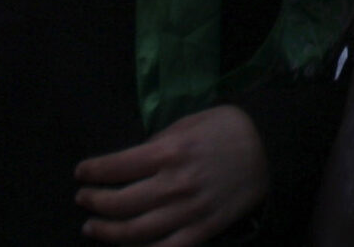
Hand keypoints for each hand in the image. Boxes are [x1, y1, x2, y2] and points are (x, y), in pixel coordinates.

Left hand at [76, 105, 268, 245]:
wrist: (271, 149)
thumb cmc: (229, 128)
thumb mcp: (191, 121)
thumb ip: (159, 141)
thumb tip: (131, 161)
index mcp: (170, 151)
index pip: (118, 167)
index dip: (93, 171)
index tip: (81, 173)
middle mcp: (174, 185)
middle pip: (121, 202)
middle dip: (95, 202)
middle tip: (83, 199)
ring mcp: (188, 212)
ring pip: (135, 232)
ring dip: (107, 231)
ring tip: (93, 226)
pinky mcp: (202, 230)